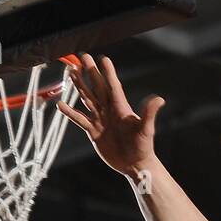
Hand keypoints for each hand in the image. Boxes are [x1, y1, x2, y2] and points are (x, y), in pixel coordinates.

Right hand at [58, 54, 164, 178]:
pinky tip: (61, 104)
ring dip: (79, 85)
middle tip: (82, 56)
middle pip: (97, 87)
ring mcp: (100, 120)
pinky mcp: (93, 131)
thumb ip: (149, 113)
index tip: (103, 58)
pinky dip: (70, 113)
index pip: (112, 86)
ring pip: (87, 98)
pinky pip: (80, 119)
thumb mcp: (146, 129)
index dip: (108, 73)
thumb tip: (159, 99)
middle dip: (90, 71)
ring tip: (71, 72)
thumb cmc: (143, 146)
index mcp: (121, 107)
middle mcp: (109, 110)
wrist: (134, 164)